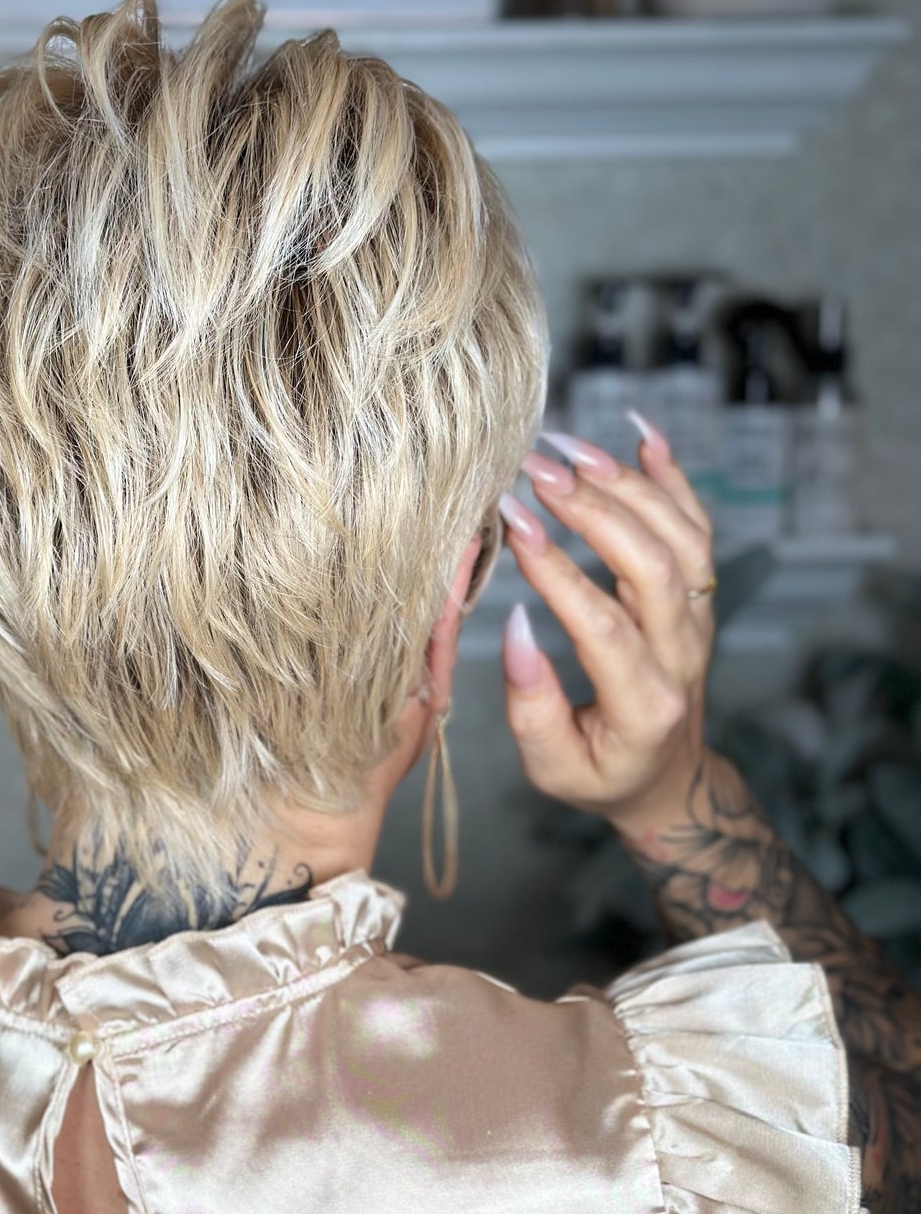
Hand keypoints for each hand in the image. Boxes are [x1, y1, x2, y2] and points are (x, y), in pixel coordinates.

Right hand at [498, 418, 716, 840]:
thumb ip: (531, 707)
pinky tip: (642, 435)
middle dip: (594, 510)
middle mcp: (683, 655)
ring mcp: (699, 620)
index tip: (514, 525)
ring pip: (680, 538)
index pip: (604, 624)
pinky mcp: (699, 596)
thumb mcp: (554, 768)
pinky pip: (697, 527)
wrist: (669, 778)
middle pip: (653, 566)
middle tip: (536, 471)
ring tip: (570, 449)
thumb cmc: (601, 774)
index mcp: (645, 704)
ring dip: (627, 485)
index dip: (558, 571)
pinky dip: (673, 477)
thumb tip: (515, 627)